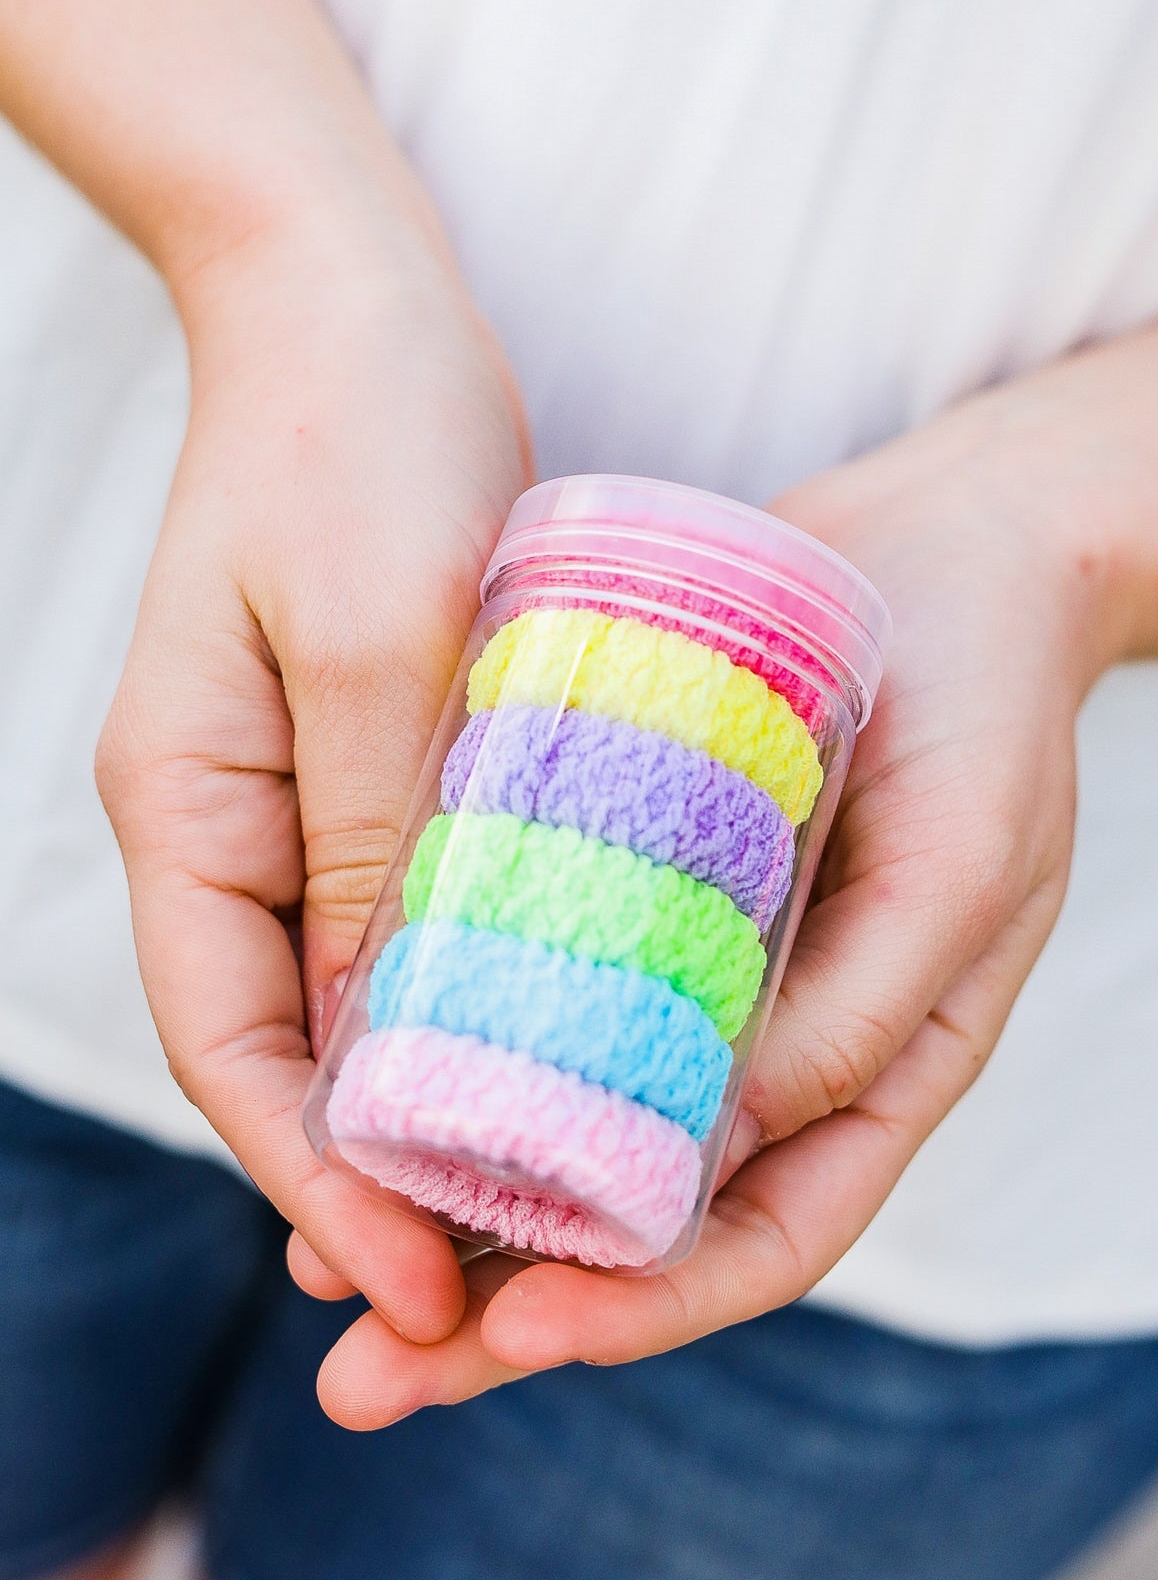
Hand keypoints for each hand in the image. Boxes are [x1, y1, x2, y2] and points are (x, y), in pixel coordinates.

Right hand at [97, 206, 530, 1345]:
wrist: (354, 301)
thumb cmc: (358, 438)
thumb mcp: (374, 636)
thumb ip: (375, 836)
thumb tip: (383, 1031)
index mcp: (188, 804)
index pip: (233, 1042)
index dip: (316, 1175)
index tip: (415, 1279)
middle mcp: (230, 821)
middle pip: (285, 1043)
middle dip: (372, 1172)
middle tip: (487, 1285)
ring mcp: (300, 789)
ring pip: (351, 991)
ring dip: (426, 1099)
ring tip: (526, 1206)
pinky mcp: (379, 753)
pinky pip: (409, 909)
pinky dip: (465, 993)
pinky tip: (541, 1046)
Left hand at [307, 363, 1117, 1424]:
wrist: (952, 546)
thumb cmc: (990, 704)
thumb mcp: (964, 859)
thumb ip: (868, 1009)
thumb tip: (730, 1141)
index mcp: (876, 1069)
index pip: (762, 1239)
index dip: (647, 1306)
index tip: (520, 1332)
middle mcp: (774, 1041)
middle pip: (638, 1214)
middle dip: (506, 1306)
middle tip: (368, 1375)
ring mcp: (698, 963)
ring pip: (566, 1116)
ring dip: (452, 1197)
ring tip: (313, 1249)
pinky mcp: (635, 878)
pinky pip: (540, 986)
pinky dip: (457, 1044)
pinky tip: (354, 1067)